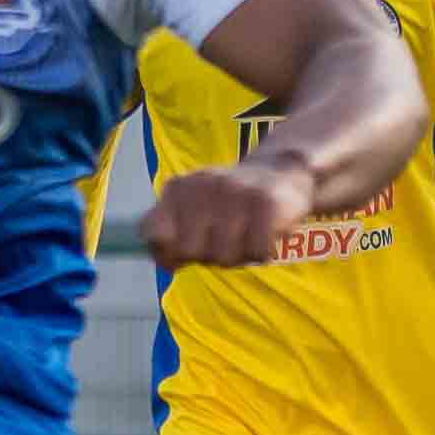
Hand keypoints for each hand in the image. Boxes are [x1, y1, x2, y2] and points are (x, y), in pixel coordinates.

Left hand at [142, 150, 325, 272]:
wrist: (281, 173)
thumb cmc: (229, 206)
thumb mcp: (191, 213)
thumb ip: (169, 237)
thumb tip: (164, 261)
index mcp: (177, 189)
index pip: (152, 232)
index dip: (166, 252)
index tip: (181, 256)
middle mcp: (202, 185)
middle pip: (189, 251)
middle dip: (208, 256)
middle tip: (225, 240)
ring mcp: (233, 192)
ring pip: (224, 255)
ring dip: (239, 255)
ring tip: (246, 233)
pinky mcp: (265, 202)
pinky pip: (256, 252)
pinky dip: (263, 251)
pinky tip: (265, 233)